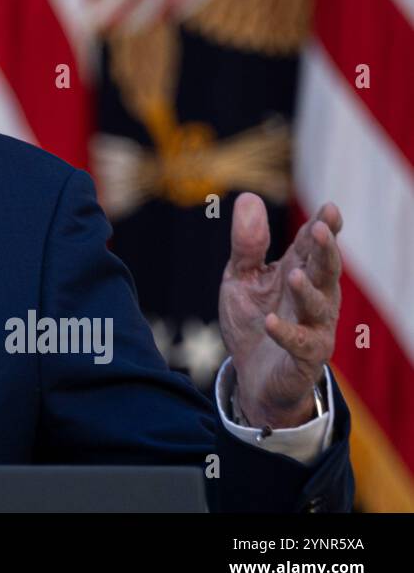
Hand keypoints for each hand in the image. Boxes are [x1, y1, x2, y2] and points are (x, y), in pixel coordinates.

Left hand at [217, 193, 342, 428]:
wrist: (252, 375)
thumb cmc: (253, 318)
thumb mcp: (242, 276)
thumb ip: (247, 243)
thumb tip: (248, 197)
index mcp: (299, 272)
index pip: (314, 246)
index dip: (324, 227)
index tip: (329, 208)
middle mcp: (314, 297)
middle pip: (325, 270)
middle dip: (326, 250)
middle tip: (321, 229)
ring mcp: (314, 328)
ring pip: (320, 306)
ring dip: (307, 291)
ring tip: (293, 275)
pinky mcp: (305, 358)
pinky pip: (300, 344)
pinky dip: (286, 333)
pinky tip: (271, 323)